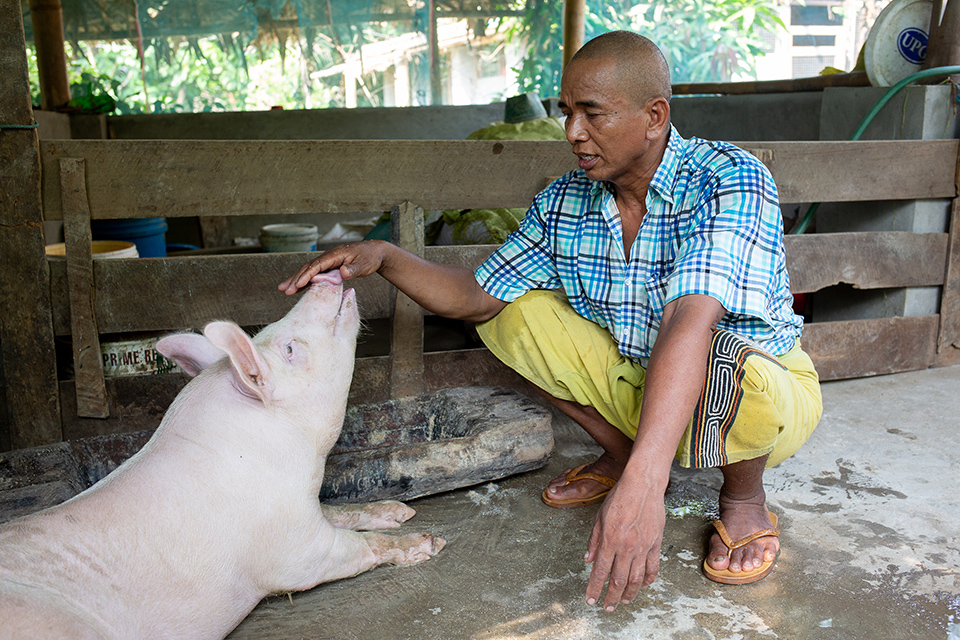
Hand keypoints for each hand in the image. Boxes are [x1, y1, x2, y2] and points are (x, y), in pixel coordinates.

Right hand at [278, 241, 387, 294]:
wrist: (375, 252)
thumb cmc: (370, 258)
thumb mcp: (364, 264)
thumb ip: (353, 269)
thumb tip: (343, 272)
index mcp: (335, 255)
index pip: (317, 265)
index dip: (306, 275)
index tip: (297, 285)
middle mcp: (329, 256)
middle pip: (309, 268)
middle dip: (296, 279)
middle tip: (285, 290)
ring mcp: (328, 261)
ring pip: (309, 270)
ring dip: (296, 279)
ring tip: (284, 289)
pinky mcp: (329, 266)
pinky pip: (314, 273)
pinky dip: (305, 280)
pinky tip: (297, 287)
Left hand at [584, 474, 665, 611]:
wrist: (643, 485)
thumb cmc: (619, 497)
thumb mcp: (599, 517)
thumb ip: (594, 540)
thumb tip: (588, 559)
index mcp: (610, 540)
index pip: (600, 572)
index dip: (594, 588)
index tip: (590, 600)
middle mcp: (627, 547)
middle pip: (618, 581)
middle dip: (611, 597)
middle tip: (607, 607)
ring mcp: (643, 547)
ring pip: (636, 579)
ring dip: (629, 593)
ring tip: (623, 601)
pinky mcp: (655, 544)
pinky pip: (652, 567)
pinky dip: (648, 579)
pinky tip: (643, 585)